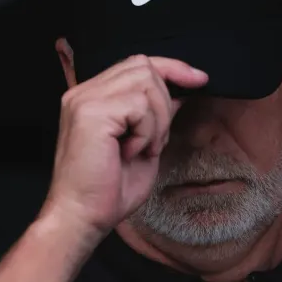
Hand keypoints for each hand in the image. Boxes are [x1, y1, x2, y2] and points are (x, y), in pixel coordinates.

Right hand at [42, 55, 207, 238]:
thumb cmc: (107, 190)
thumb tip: (180, 92)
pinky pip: (140, 106)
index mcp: (92, 97)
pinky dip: (146, 132)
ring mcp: (85, 100)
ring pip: (146, 82)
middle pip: (144, 66)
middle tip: (155, 139)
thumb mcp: (144, 144)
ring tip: (142, 148)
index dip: (172, 67)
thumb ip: (156, 115)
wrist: (82, 217)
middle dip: (164, 101)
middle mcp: (84, 93)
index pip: (136, 63)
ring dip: (156, 120)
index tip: (199, 79)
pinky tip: (131, 153)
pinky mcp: (92, 113)